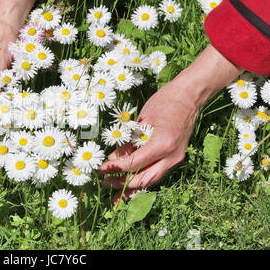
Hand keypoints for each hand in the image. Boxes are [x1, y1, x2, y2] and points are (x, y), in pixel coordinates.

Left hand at [99, 79, 197, 202]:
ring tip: (116, 196)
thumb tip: (113, 159)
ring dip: (133, 188)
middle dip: (123, 185)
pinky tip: (130, 185)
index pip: (135, 163)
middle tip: (104, 184)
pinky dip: (142, 179)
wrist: (190, 96)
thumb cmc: (166, 102)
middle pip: (144, 179)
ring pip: (152, 180)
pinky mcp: (176, 157)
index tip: (101, 170)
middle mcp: (171, 156)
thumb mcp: (141, 120)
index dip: (115, 169)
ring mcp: (176, 158)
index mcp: (162, 144)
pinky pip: (157, 173)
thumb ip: (128, 141)